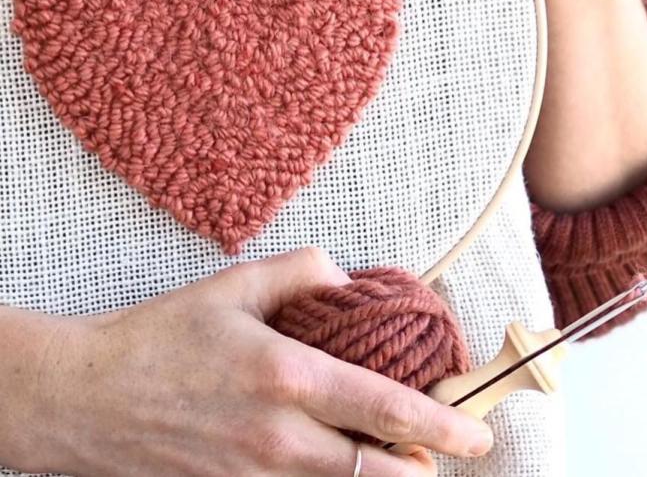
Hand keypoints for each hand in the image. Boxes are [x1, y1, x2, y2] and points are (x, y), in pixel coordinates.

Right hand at [12, 247, 492, 475]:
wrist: (88, 398)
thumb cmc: (163, 335)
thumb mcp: (235, 285)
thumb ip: (303, 271)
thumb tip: (349, 280)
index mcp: (287, 378)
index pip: (384, 409)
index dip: (440, 426)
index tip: (477, 434)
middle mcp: (280, 439)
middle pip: (376, 474)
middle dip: (419, 467)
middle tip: (441, 449)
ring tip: (396, 453)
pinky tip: (332, 456)